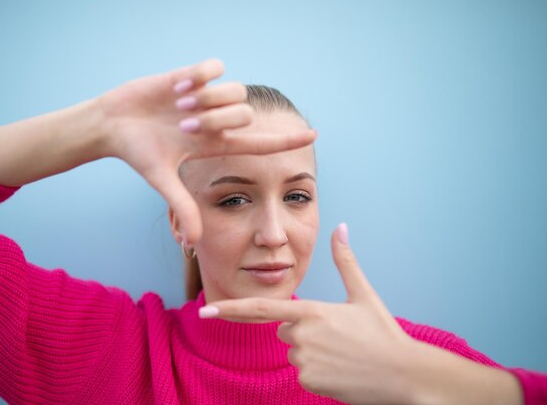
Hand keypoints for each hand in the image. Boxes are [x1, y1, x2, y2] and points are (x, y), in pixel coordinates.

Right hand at [97, 59, 316, 244]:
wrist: (112, 124)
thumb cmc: (137, 153)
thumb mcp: (161, 180)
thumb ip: (182, 207)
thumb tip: (194, 243)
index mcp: (215, 145)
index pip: (259, 144)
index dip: (285, 142)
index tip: (313, 136)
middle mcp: (217, 121)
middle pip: (245, 115)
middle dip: (216, 120)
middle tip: (183, 126)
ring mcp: (207, 98)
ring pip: (235, 90)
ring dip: (205, 99)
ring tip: (179, 105)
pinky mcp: (194, 75)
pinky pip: (215, 67)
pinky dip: (199, 75)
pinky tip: (179, 86)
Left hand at [200, 223, 415, 404]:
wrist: (405, 375)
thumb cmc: (384, 334)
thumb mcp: (364, 295)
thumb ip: (345, 261)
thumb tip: (341, 227)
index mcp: (310, 311)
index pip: (261, 309)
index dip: (230, 309)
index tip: (205, 310)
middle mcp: (301, 336)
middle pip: (284, 330)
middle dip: (302, 332)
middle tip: (337, 337)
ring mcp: (304, 361)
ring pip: (294, 353)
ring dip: (312, 353)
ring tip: (344, 354)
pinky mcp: (310, 383)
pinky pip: (303, 373)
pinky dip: (319, 373)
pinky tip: (342, 371)